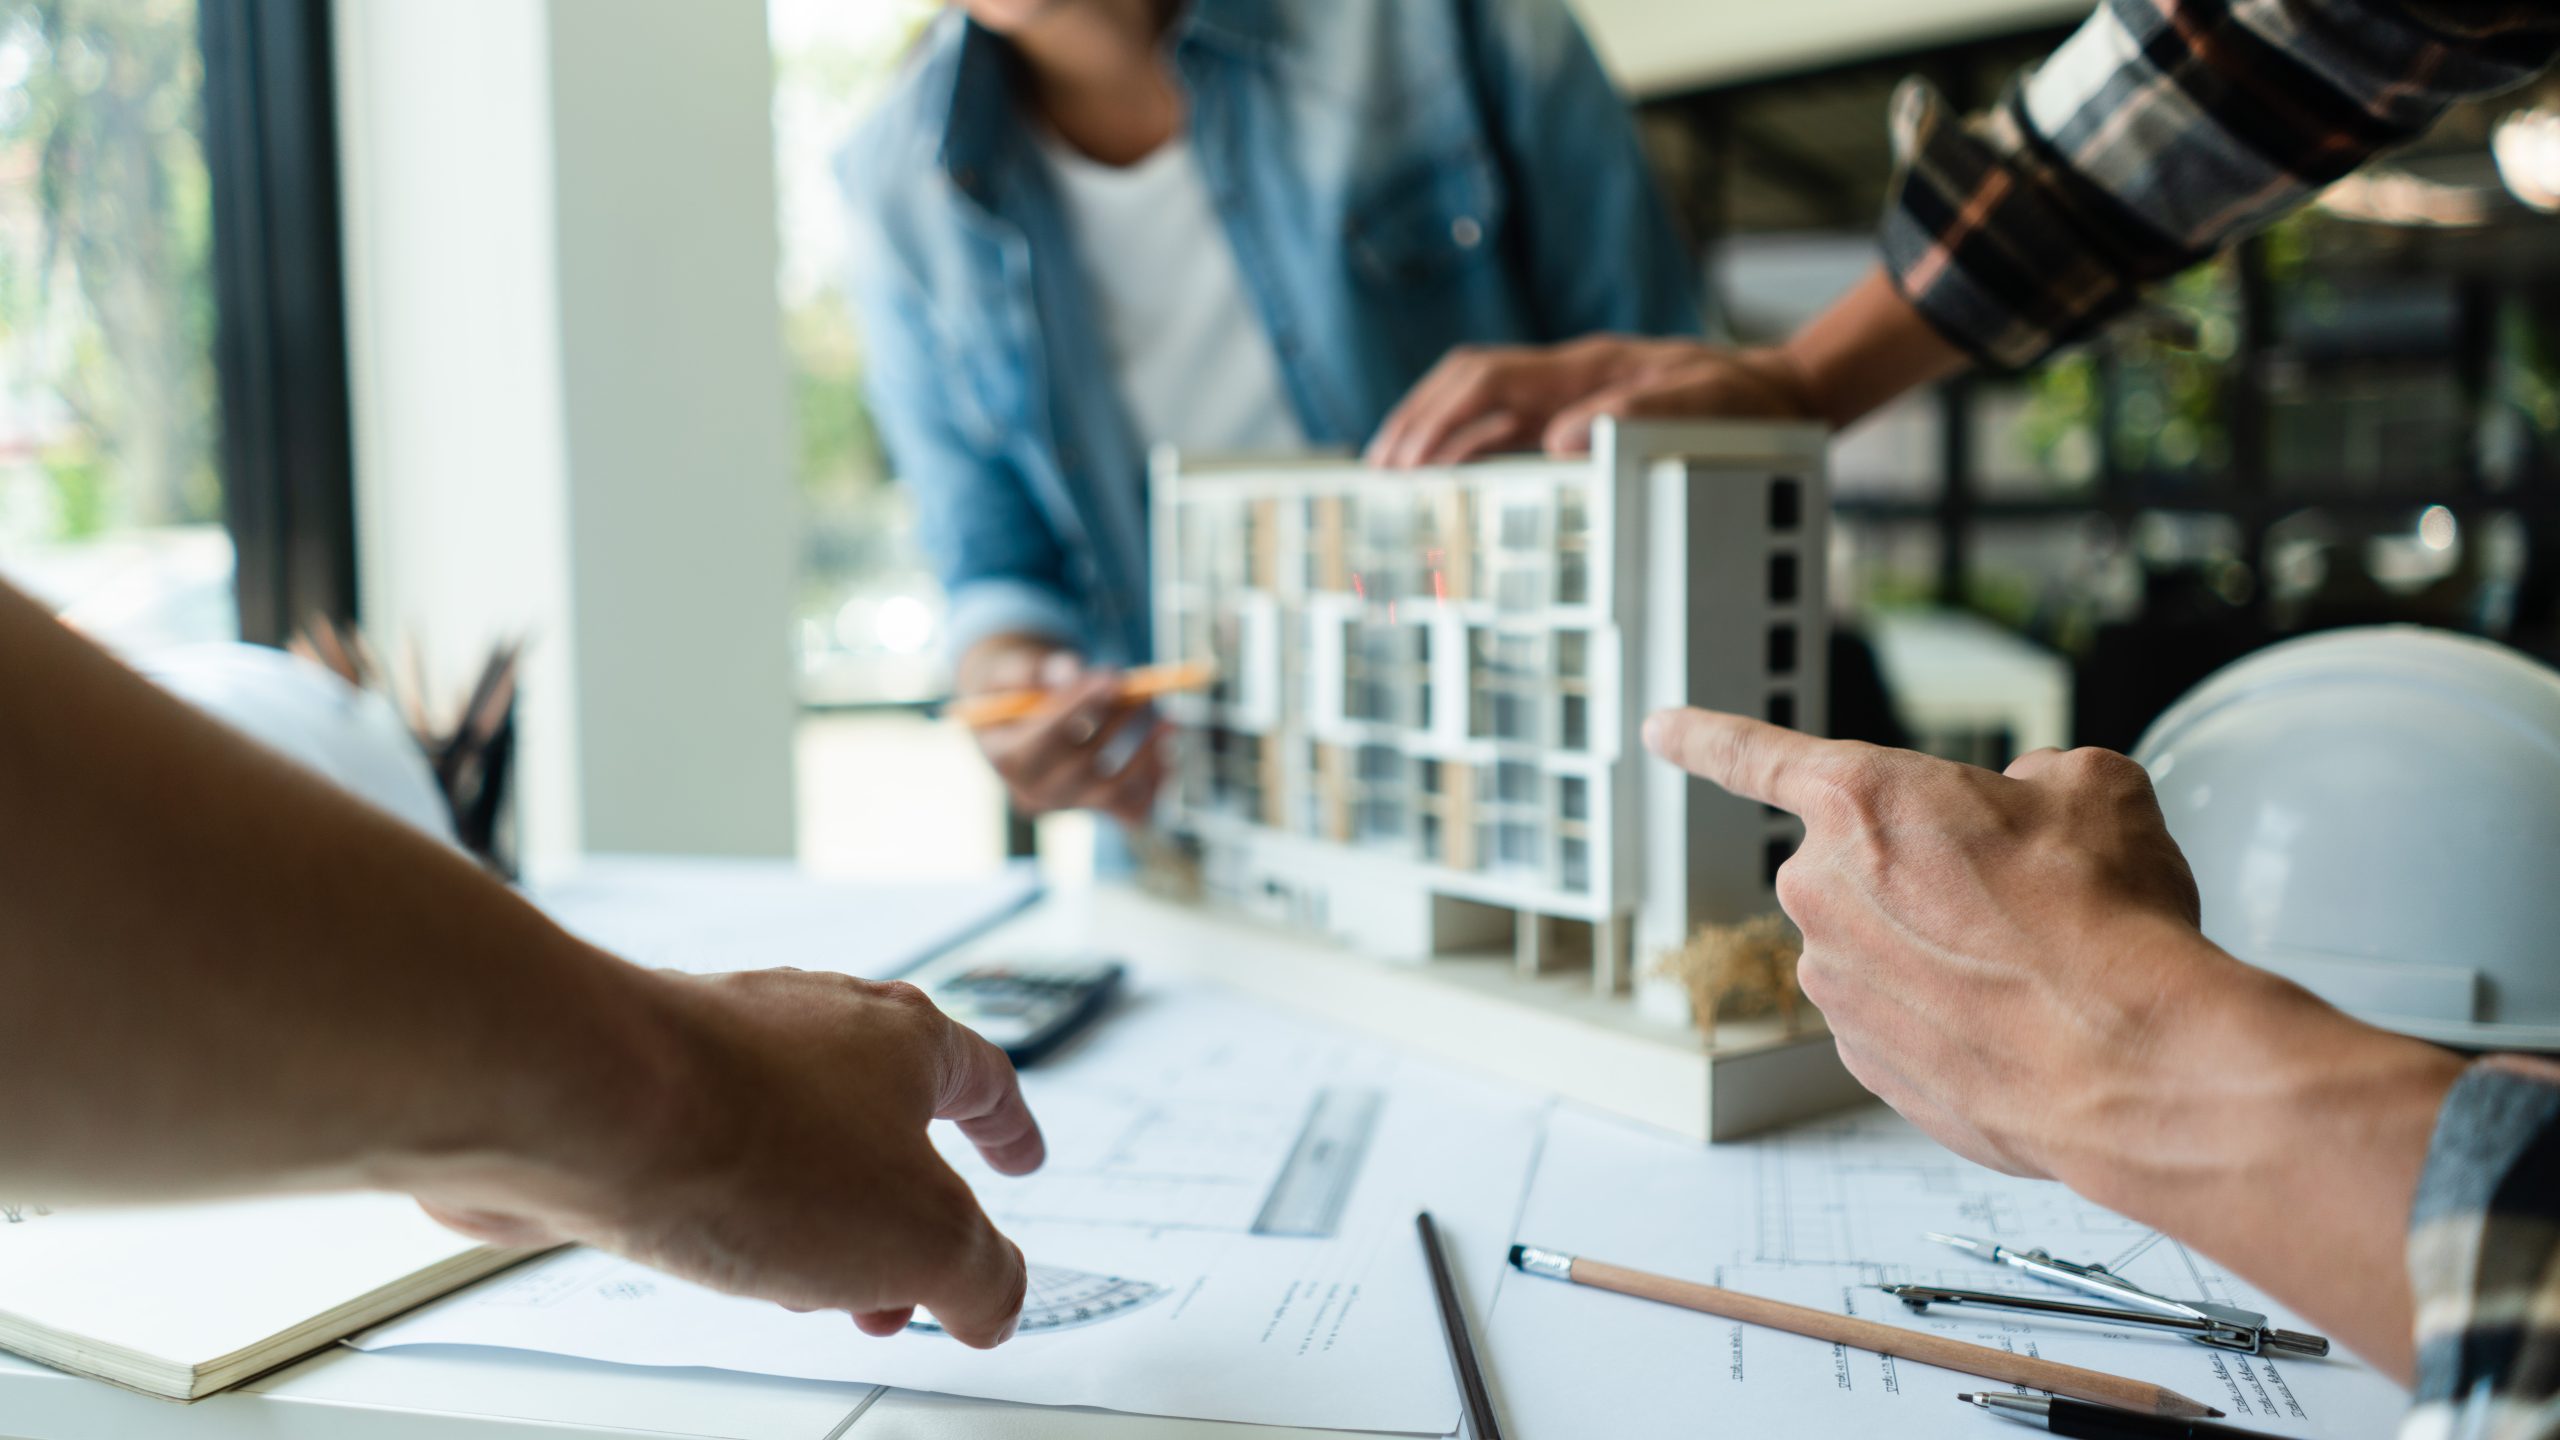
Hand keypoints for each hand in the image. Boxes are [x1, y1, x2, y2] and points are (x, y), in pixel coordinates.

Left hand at [413, 967, 1044, 1347]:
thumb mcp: (922, 1239)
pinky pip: (711, 1146)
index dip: (1009, 1131)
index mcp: (903, 1038)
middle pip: (884, 1114)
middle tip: (908, 1274)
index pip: (983, 1078)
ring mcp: (721, 1047)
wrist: (577, 1103)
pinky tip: (715, 1248)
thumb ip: (984, 1276)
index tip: (1019, 1158)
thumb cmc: (747, 1140)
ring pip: (795, 1135)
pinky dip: (734, 1203)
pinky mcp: (640, 1084)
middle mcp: (814, 1022)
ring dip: (816, 1215)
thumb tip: (997, 1300)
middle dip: (901, 1210)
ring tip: (806, 1288)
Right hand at [960, 638, 1170, 825]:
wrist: (1022, 720)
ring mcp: (1066, 804)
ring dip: (1145, 754)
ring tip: (1165, 719)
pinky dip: (1155, 782)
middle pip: (1083, 767)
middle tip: (1143, 691)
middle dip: (1118, 724)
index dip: (1080, 708)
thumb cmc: (1017, 689)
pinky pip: (1133, 808)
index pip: (1044, 739)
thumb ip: (1031, 670)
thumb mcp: (1010, 669)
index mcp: (1005, 757)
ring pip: (1113, 790)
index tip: (1113, 679)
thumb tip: (1070, 672)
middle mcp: (1033, 791)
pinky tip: (1166, 749)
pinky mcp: (1094, 809)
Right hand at [1365, 336, 1815, 468]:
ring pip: (1480, 409)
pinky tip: (1450, 487)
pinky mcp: (1575, 418)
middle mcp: (1566, 379)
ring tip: (1395, 482)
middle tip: (1378, 474)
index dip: (1438, 416)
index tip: (1404, 457)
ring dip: (1434, 439)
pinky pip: (1507, 432)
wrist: (1779, 392)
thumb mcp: (1702, 405)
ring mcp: (1567, 397)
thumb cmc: (1741, 401)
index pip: (1487, 380)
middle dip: (1416, 424)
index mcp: (1584, 369)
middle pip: (1466, 386)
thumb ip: (1637, 415)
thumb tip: (1562, 443)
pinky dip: (1468, 455)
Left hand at [1640, 708, 2219, 1178]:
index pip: (1755, 754)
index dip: (1703, 737)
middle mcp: (1823, 890)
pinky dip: (1955, 1020)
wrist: (2126, 1060)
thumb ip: (2039, 778)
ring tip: (2037, 970)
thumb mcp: (2095, 791)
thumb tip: (2033, 799)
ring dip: (1946, 954)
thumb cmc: (2106, 922)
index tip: (1660, 729)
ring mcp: (1835, 984)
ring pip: (1887, 947)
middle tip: (2019, 899)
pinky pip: (1905, 1019)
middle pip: (1863, 866)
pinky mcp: (1863, 1061)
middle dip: (1929, 877)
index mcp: (1860, 800)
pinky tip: (2019, 1025)